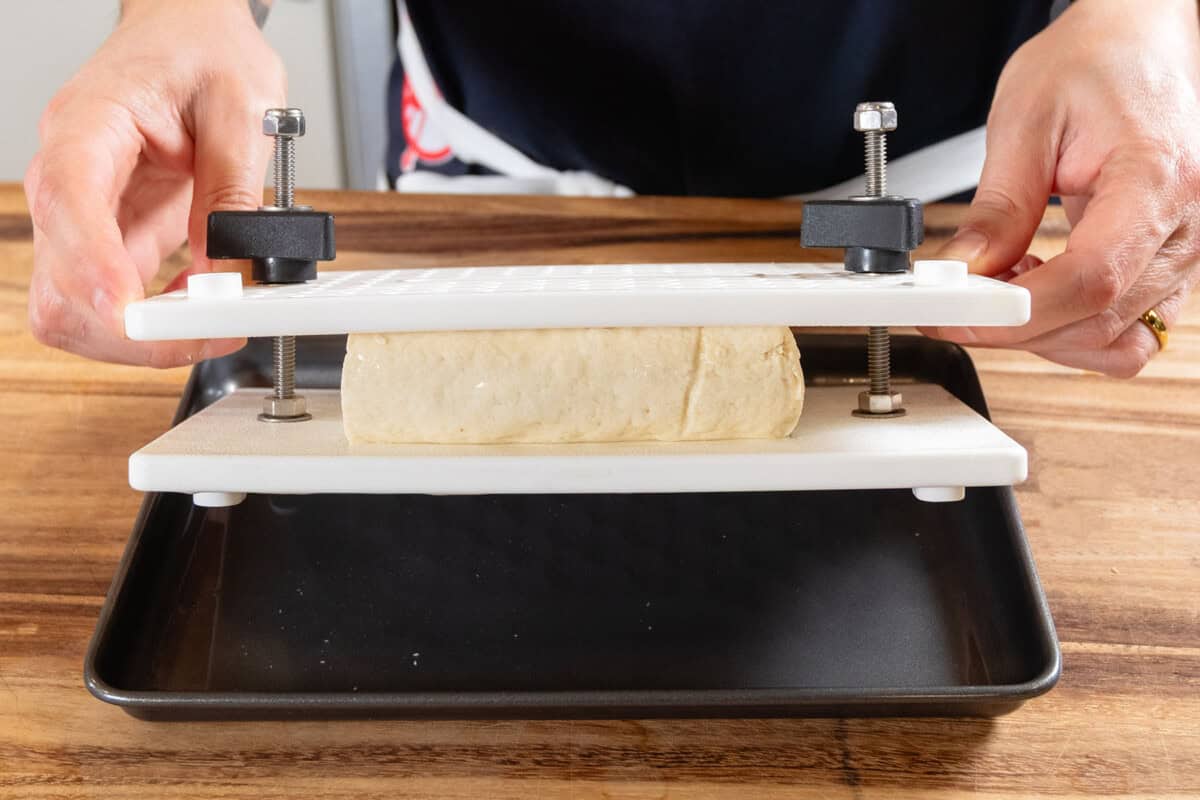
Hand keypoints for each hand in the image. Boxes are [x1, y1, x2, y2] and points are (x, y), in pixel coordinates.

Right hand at [24, 0, 283, 365]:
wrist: (193, 34)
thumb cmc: (207, 53)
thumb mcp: (244, 107)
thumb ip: (233, 187)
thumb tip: (229, 262)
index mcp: (90, 123)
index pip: (67, 197)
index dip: (90, 263)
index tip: (125, 306)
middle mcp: (70, 174)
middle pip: (58, 279)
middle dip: (125, 324)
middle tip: (205, 329)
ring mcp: (84, 212)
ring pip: (71, 305)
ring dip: (135, 333)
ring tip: (210, 320)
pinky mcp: (110, 236)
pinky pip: (108, 299)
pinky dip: (149, 320)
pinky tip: (195, 310)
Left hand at [926, 0, 1199, 376]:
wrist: (1134, 47)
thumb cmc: (1091, 67)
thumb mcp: (1024, 121)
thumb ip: (997, 207)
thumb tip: (961, 273)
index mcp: (1157, 178)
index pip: (1091, 280)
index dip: (1015, 313)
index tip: (956, 314)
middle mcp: (1186, 227)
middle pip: (1099, 321)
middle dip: (1015, 326)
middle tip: (956, 297)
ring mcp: (1183, 255)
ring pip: (1114, 343)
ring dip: (1044, 332)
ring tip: (1005, 277)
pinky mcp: (1166, 270)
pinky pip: (1123, 333)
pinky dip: (1070, 328)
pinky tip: (1035, 286)